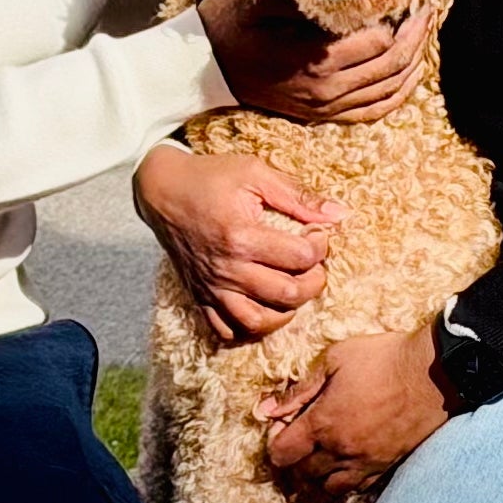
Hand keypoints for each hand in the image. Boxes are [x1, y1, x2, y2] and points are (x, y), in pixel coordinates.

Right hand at [132, 144, 337, 343]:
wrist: (162, 191)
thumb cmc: (209, 177)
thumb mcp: (255, 172)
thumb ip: (298, 195)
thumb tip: (339, 214)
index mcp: (241, 236)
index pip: (299, 257)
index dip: (321, 246)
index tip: (318, 233)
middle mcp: (227, 269)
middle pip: (286, 295)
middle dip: (313, 281)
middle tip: (314, 264)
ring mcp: (212, 288)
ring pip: (258, 322)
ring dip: (286, 312)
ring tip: (293, 289)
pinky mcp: (200, 297)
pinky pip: (227, 330)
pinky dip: (249, 327)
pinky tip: (263, 306)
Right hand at [199, 0, 433, 124]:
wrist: (201, 68)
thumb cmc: (228, 25)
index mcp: (315, 58)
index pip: (381, 39)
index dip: (404, 16)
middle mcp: (326, 89)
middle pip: (392, 64)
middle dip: (417, 35)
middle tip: (428, 7)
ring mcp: (324, 107)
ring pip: (389, 90)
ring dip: (414, 61)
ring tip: (423, 32)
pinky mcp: (321, 115)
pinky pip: (373, 110)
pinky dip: (397, 93)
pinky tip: (408, 74)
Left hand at [260, 322, 448, 496]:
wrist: (434, 373)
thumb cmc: (383, 358)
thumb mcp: (334, 359)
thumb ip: (299, 388)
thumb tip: (267, 409)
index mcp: (322, 424)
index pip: (281, 453)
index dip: (275, 442)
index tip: (284, 426)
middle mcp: (341, 451)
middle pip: (302, 473)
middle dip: (295, 458)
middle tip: (303, 436)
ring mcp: (366, 462)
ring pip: (329, 487)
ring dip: (318, 474)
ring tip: (322, 454)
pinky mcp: (387, 466)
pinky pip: (357, 487)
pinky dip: (345, 480)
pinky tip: (347, 461)